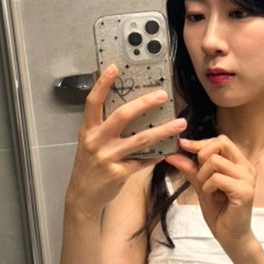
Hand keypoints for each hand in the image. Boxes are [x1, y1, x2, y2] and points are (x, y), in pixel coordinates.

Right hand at [66, 64, 185, 218]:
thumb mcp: (90, 141)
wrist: (82, 196)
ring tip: (180, 124)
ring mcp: (108, 157)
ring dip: (163, 130)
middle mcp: (96, 141)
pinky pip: (144, 160)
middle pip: (122, 115)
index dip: (102, 83)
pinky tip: (169, 149)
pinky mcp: (119, 173)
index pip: (93, 101)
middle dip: (144, 103)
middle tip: (163, 95)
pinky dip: (157, 154)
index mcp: (88, 129)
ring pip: (141, 139)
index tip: (115, 67)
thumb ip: (103, 124)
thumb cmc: (89, 165)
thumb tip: (124, 103)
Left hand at [166, 135, 256, 253]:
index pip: (221, 141)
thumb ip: (191, 169)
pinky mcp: (245, 191)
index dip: (200, 142)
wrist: (230, 237)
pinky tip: (211, 195)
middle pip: (220, 144)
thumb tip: (173, 154)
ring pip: (215, 161)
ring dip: (203, 175)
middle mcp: (246, 168)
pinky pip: (217, 178)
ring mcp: (247, 179)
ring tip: (207, 190)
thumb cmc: (220, 213)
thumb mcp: (201, 186)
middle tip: (200, 176)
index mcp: (239, 164)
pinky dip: (208, 186)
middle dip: (202, 156)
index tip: (182, 145)